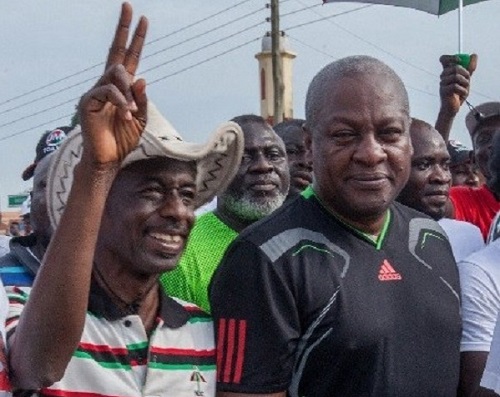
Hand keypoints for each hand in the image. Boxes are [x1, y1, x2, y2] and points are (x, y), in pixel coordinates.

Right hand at [79, 2, 147, 166]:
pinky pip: (107, 92)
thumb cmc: (123, 139)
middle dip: (124, 30)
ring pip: (116, 74)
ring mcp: (96, 91)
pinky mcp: (87, 101)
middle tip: (130, 6)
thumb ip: (142, 99)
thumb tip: (142, 78)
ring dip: (128, 94)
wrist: (108, 159)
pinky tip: (125, 116)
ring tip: (131, 114)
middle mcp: (107, 85)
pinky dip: (120, 103)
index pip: (129, 58)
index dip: (135, 39)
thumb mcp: (140, 118)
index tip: (143, 19)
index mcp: (122, 88)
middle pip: (117, 52)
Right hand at [439, 53, 477, 115]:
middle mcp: (443, 76)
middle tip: (468, 81)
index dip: (451, 58)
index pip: (444, 59)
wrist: (453, 108)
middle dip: (465, 73)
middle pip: (455, 67)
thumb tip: (473, 55)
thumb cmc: (458, 93)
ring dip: (465, 83)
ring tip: (465, 89)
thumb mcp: (466, 79)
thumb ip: (470, 68)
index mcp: (447, 72)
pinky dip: (463, 90)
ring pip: (455, 76)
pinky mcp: (443, 91)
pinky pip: (455, 86)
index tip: (459, 61)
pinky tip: (462, 94)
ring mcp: (442, 84)